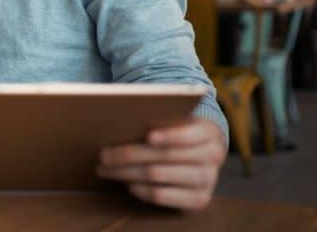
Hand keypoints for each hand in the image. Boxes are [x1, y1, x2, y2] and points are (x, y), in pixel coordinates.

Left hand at [96, 117, 226, 210]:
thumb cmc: (177, 130)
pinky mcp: (198, 200)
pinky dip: (141, 190)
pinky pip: (162, 196)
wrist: (201, 153)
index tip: (148, 135)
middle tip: (103, 154)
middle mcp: (213, 157)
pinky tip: (126, 183)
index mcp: (208, 132)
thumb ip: (157, 117)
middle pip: (165, 156)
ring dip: (126, 173)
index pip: (189, 135)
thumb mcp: (175, 119)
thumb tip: (119, 117)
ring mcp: (207, 180)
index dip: (169, 136)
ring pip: (158, 176)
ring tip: (105, 169)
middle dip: (129, 154)